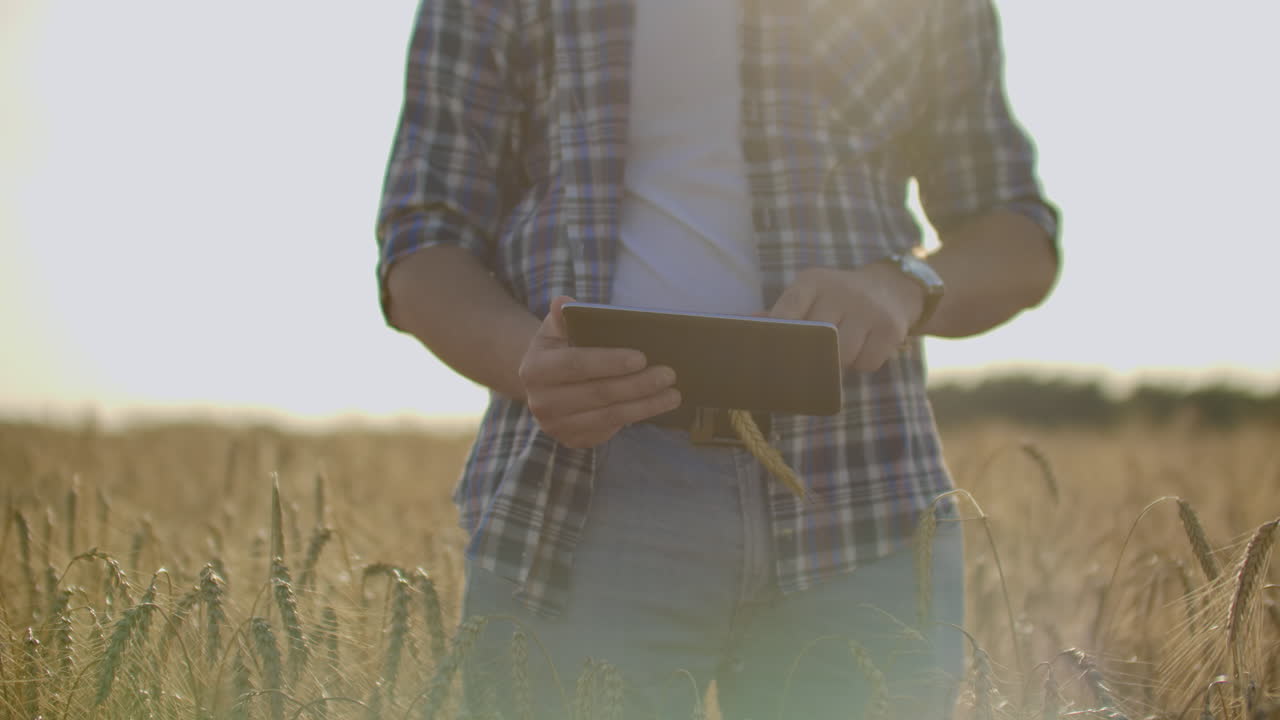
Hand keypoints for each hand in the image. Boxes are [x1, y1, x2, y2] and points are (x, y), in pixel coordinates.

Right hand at [518, 296, 681, 448]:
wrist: (544, 383)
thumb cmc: (560, 348)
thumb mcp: (557, 329)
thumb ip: (564, 316)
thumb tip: (563, 302)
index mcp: (535, 369)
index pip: (576, 364)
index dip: (609, 362)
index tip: (642, 357)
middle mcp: (541, 402)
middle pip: (598, 393)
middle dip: (637, 384)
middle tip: (669, 374)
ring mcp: (556, 426)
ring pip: (609, 416)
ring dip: (645, 405)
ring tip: (673, 394)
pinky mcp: (572, 440)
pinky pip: (610, 429)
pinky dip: (636, 416)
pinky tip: (657, 405)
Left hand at [768, 265, 923, 371]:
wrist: (892, 288)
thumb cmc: (837, 298)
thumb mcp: (809, 295)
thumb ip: (781, 312)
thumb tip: (748, 324)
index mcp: (813, 282)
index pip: (787, 313)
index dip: (779, 338)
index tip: (775, 355)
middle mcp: (842, 291)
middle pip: (815, 341)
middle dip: (810, 358)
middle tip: (808, 364)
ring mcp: (870, 309)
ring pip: (843, 356)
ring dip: (839, 364)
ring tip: (841, 352)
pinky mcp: (891, 328)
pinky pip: (868, 363)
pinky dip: (862, 364)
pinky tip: (864, 349)